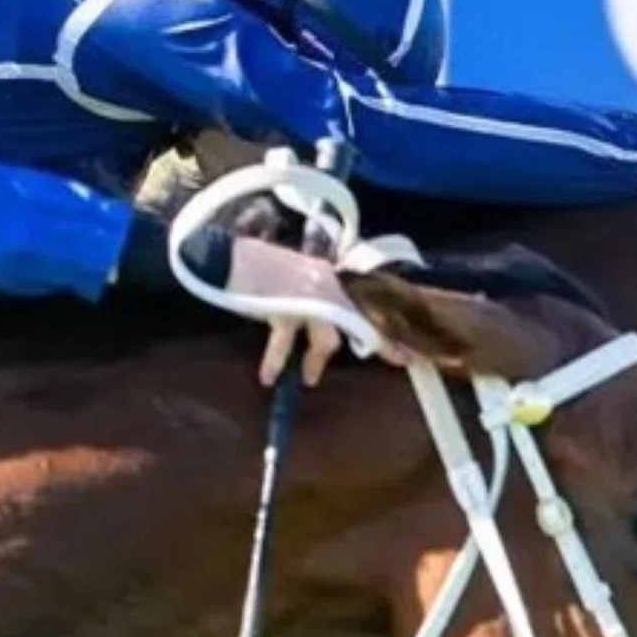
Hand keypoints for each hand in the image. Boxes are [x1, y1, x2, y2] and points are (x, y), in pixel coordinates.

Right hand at [225, 237, 399, 387]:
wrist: (228, 256)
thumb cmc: (255, 267)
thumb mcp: (294, 278)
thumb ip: (314, 296)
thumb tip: (324, 330)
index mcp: (328, 277)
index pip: (367, 303)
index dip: (387, 327)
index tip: (408, 348)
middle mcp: (324, 284)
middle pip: (361, 320)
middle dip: (381, 342)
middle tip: (400, 359)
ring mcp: (306, 297)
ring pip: (328, 338)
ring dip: (316, 361)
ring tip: (309, 380)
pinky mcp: (283, 309)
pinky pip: (284, 344)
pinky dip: (275, 360)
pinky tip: (268, 376)